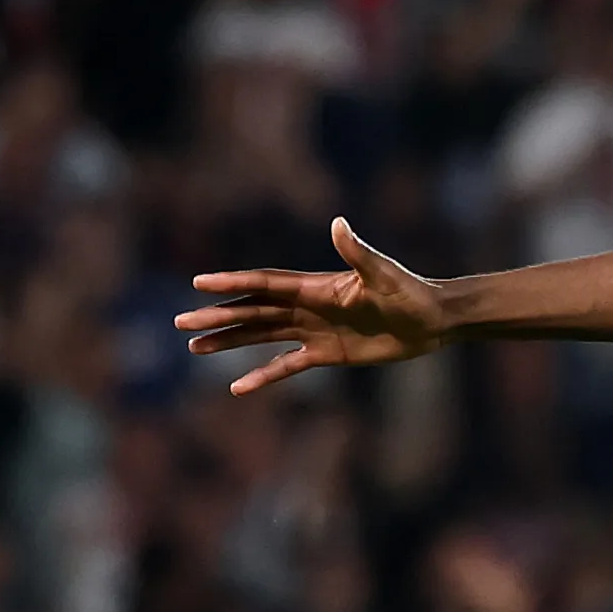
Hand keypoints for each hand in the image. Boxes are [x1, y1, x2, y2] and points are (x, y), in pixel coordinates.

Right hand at [179, 219, 459, 395]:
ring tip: (195, 346)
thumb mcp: (383, 273)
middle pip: (253, 311)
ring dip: (229, 341)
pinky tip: (237, 387)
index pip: (265, 284)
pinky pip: (286, 366)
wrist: (431, 321)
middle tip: (180, 322)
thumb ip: (357, 252)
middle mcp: (307, 307)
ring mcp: (313, 331)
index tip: (199, 284)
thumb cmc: (410, 292)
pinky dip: (262, 376)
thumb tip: (339, 224)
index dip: (233, 283)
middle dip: (218, 315)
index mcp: (315, 286)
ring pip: (261, 336)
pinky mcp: (326, 355)